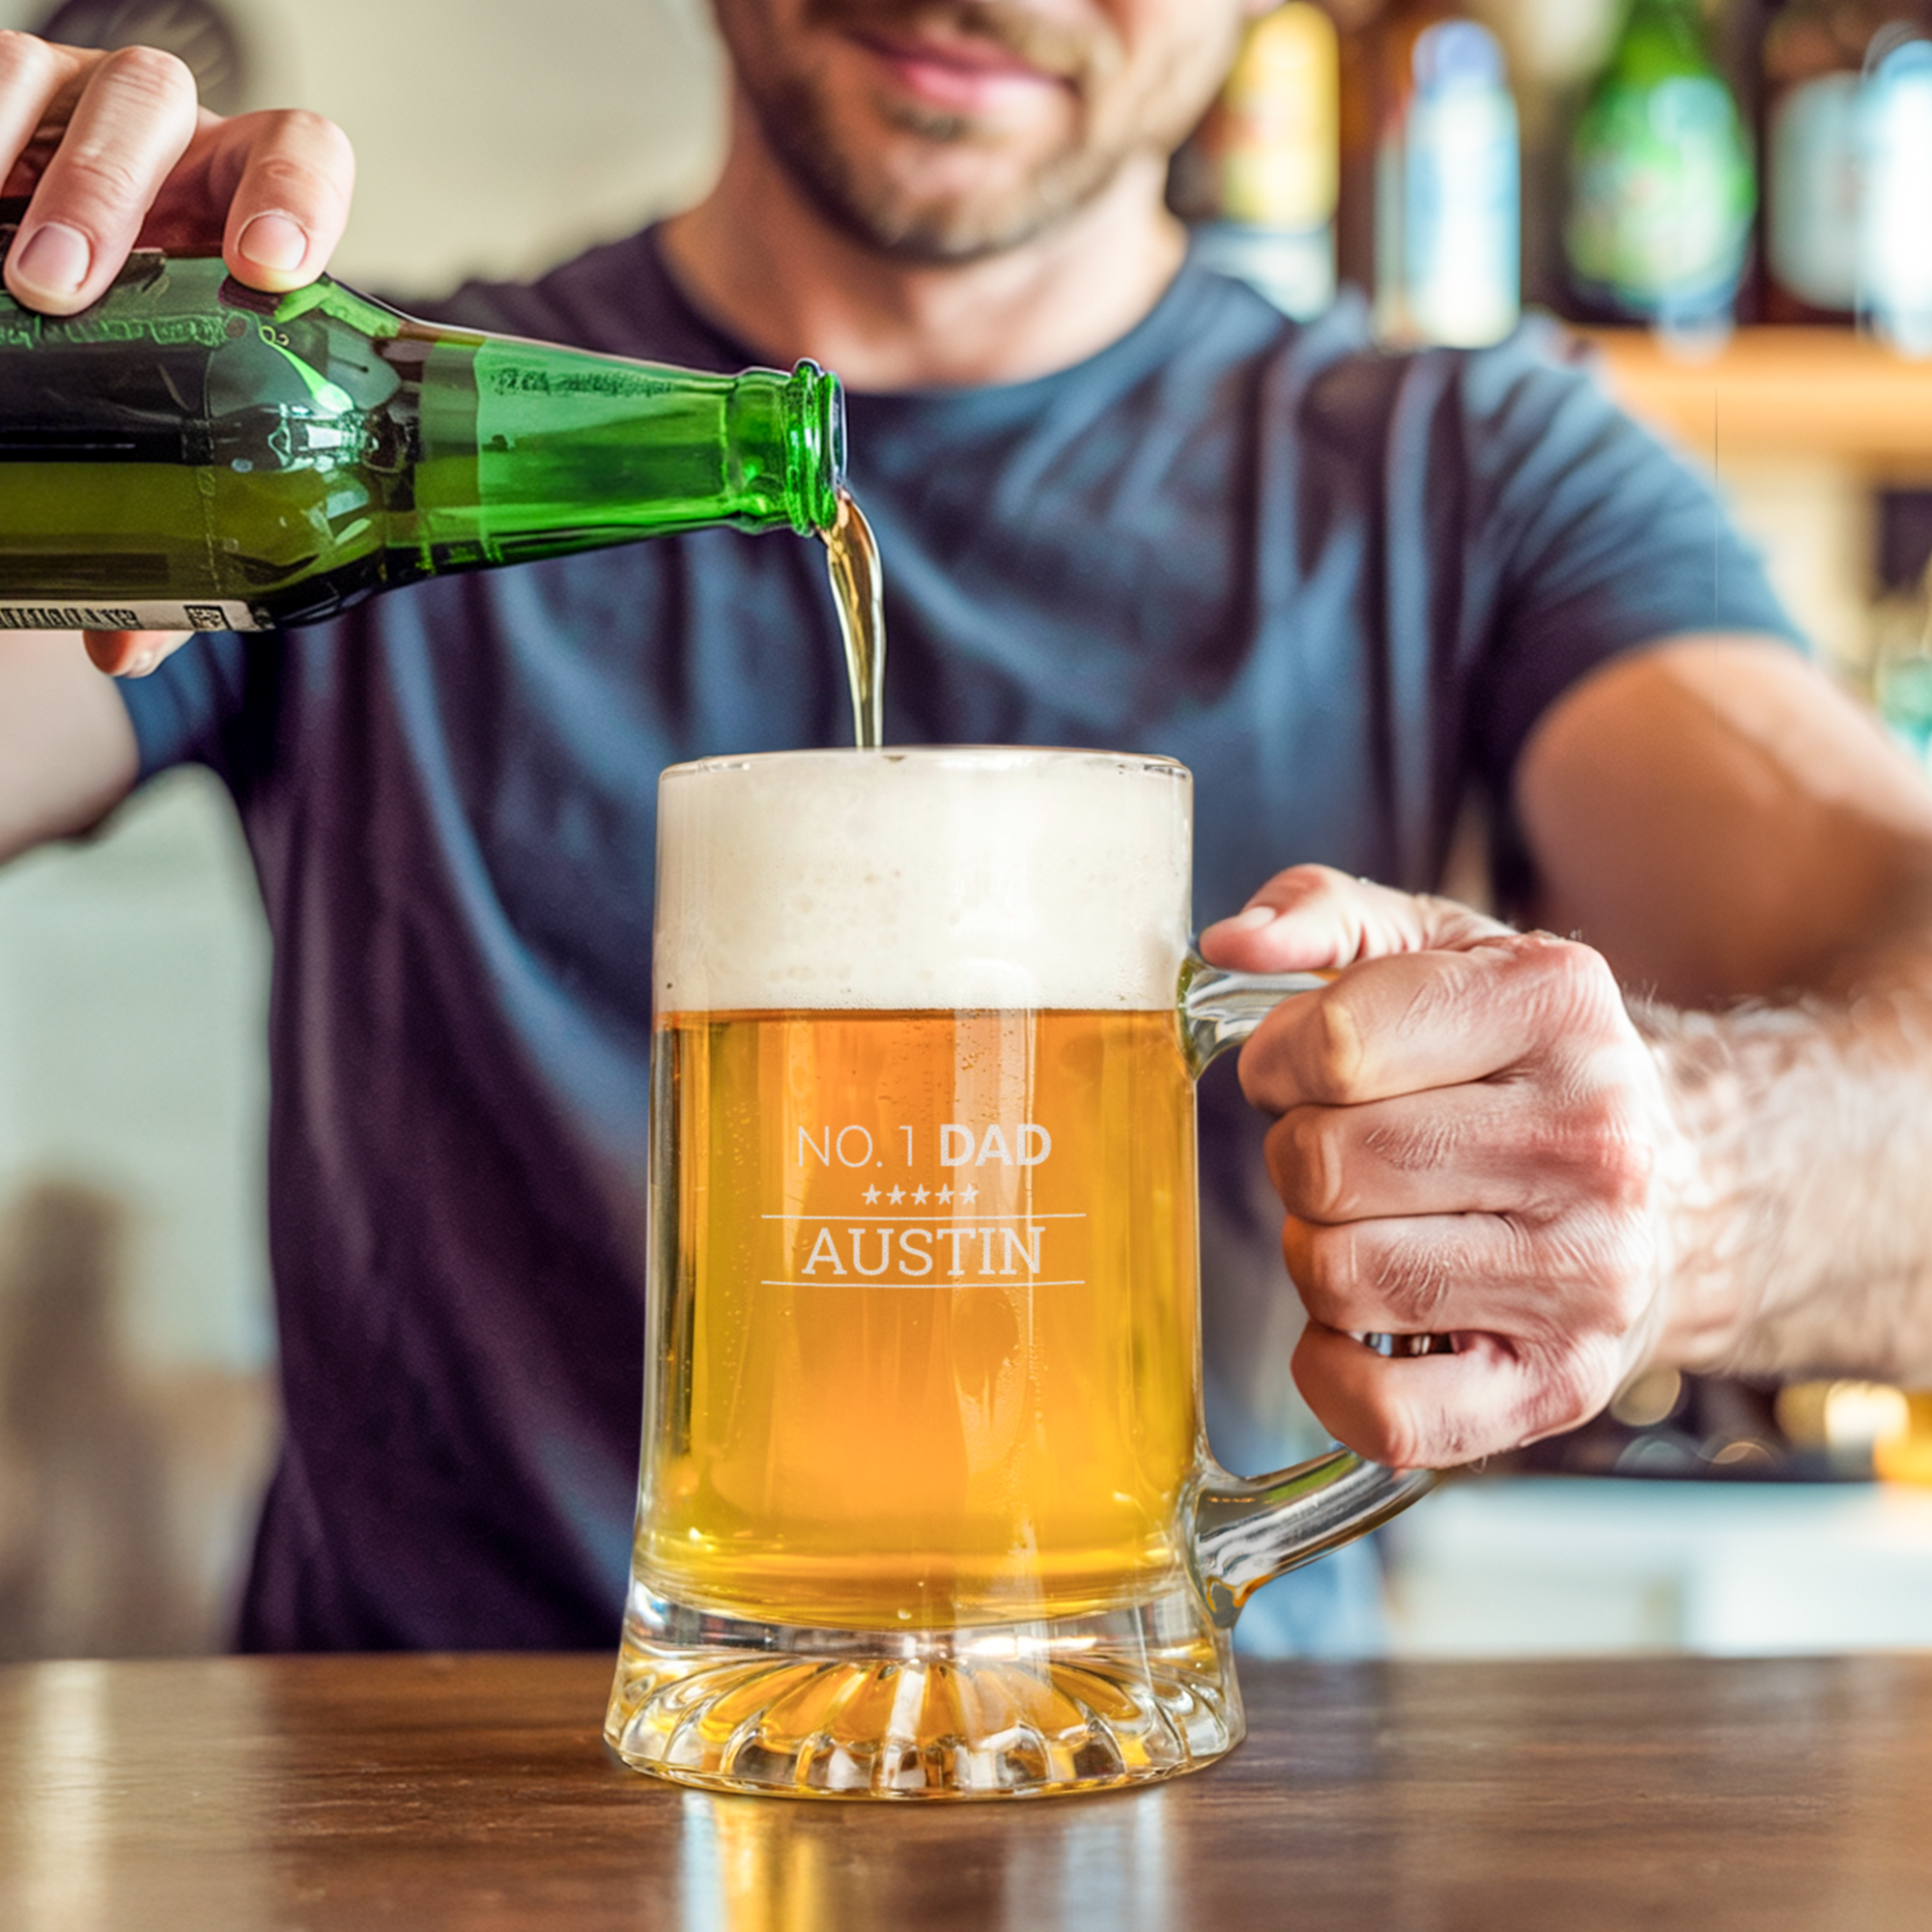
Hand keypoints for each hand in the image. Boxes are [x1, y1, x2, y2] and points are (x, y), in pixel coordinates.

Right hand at [2, 34, 354, 676]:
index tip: (268, 270)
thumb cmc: (156, 375)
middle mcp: (169, 144)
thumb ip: (176, 521)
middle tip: (61, 291)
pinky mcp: (2, 105)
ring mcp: (70, 113)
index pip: (300, 161)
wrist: (65, 319)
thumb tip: (126, 651)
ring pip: (56, 82)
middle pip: (158, 113)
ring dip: (33, 173)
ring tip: (9, 276)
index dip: (293, 199)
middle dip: (110, 197)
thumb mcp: (178, 430)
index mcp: (247, 211)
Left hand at [1199, 865, 1685, 1470]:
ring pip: (1335, 1276)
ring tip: (1379, 1222)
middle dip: (1298, 1155)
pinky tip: (1366, 1320)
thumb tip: (1230, 944)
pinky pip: (1384, 1412)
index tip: (1303, 1069)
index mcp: (1557, 1005)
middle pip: (1322, 1165)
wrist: (1679, 1189)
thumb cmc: (1525, 1067)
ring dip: (1317, 1250)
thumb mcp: (1446, 949)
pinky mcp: (1559, 1387)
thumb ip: (1328, 915)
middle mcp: (1592, 1141)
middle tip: (1346, 1152)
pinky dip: (1332, 1370)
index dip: (1279, 1060)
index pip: (1335, 1044)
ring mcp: (1586, 1275)